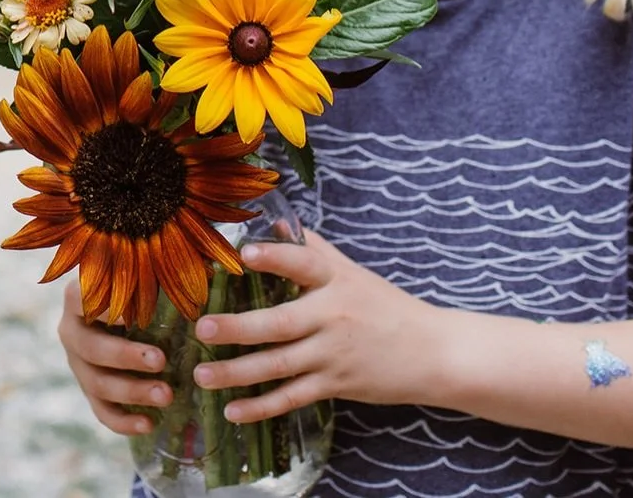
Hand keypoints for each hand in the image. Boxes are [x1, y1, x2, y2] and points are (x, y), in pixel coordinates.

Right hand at [57, 279, 172, 435]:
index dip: (104, 308)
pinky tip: (150, 424)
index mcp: (79, 295)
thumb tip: (211, 268)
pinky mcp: (88, 389)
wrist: (127, 308)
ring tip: (166, 395)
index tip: (133, 315)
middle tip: (161, 360)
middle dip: (127, 357)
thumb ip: (170, 269)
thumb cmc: (143, 283)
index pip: (81, 298)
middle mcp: (72, 330)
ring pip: (97, 384)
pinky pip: (101, 411)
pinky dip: (124, 421)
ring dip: (132, 392)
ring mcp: (77, 363)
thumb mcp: (152, 273)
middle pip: (92, 348)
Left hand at [193, 231, 442, 422]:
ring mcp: (334, 353)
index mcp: (337, 280)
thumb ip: (316, 250)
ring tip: (202, 374)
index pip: (303, 263)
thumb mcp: (354, 272)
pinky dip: (262, 407)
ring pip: (279, 365)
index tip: (244, 253)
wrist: (430, 351)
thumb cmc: (386, 307)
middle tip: (202, 327)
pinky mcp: (336, 384)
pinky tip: (233, 410)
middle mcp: (333, 315)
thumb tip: (279, 223)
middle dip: (238, 327)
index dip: (275, 256)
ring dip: (238, 372)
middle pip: (280, 323)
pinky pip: (293, 398)